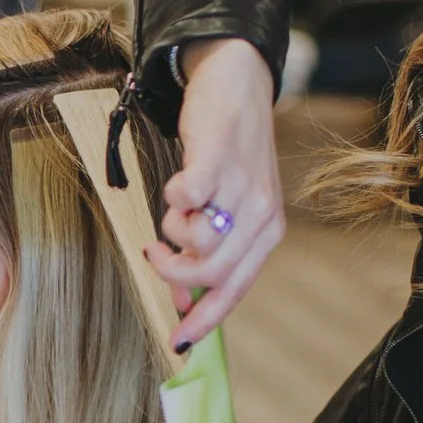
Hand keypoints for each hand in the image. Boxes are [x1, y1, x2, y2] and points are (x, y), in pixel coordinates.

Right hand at [144, 40, 284, 345]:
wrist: (238, 82)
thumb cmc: (229, 149)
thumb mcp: (228, 207)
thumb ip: (209, 252)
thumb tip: (181, 300)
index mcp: (267, 230)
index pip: (236, 289)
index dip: (205, 320)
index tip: (178, 341)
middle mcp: (261, 213)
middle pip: (211, 273)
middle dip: (172, 271)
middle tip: (155, 251)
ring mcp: (242, 187)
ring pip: (196, 240)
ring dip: (170, 230)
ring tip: (173, 207)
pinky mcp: (217, 158)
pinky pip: (185, 198)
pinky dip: (172, 197)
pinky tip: (176, 186)